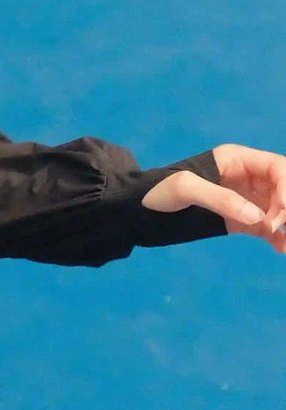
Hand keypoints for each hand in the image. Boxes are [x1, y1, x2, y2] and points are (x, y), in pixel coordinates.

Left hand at [140, 144, 285, 252]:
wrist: (138, 211)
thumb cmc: (159, 192)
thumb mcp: (186, 189)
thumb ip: (221, 200)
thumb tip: (259, 218)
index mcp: (237, 160)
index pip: (277, 168)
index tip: (278, 214)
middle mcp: (246, 177)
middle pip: (283, 187)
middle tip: (280, 227)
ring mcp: (244, 199)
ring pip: (278, 209)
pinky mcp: (238, 220)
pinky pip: (264, 227)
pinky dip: (276, 237)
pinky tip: (282, 248)